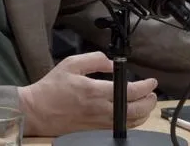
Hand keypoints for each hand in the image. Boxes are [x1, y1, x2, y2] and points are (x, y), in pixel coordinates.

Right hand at [17, 51, 157, 135]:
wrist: (36, 110)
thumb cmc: (52, 87)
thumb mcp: (71, 64)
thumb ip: (94, 60)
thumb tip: (111, 63)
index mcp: (95, 91)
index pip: (129, 92)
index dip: (145, 87)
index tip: (151, 82)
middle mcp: (99, 109)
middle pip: (135, 111)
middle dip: (149, 102)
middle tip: (152, 93)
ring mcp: (98, 122)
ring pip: (130, 123)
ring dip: (143, 113)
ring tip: (146, 103)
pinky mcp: (94, 130)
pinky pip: (119, 128)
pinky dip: (131, 122)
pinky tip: (132, 114)